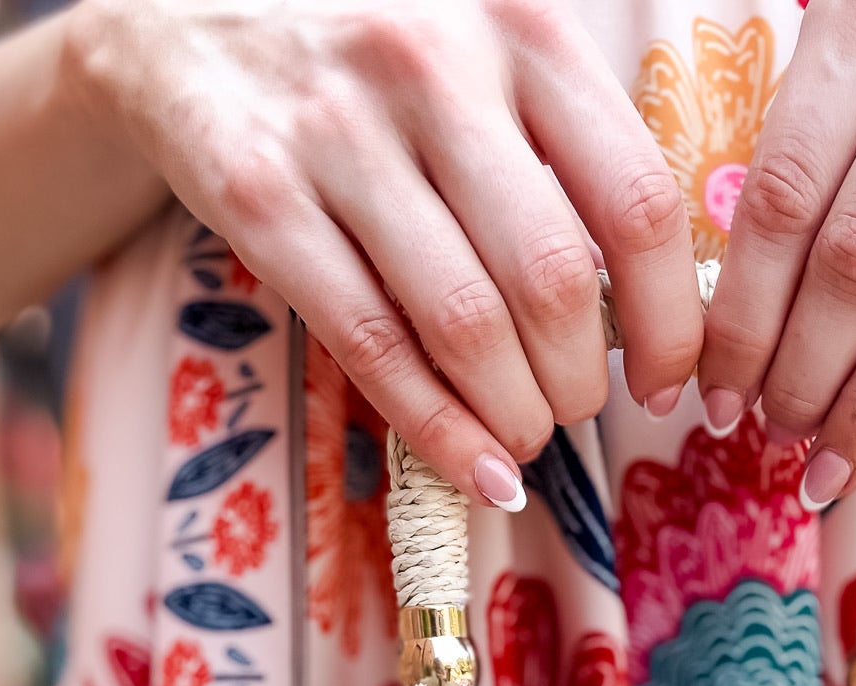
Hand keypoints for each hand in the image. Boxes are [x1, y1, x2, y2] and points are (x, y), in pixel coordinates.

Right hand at [66, 0, 701, 504]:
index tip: (669, 378)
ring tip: (522, 439)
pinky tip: (477, 471)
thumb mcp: (488, 54)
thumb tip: (650, 308)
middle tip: (574, 408)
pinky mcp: (260, 194)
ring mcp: (339, 130)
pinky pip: (371, 344)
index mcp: (522, 27)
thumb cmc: (376, 62)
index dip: (667, 319)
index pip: (636, 202)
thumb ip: (567, 147)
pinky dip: (437, 431)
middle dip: (580, 381)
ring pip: (465, 324)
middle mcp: (434, 66)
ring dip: (512, 416)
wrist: (186, 9)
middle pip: (551, 279)